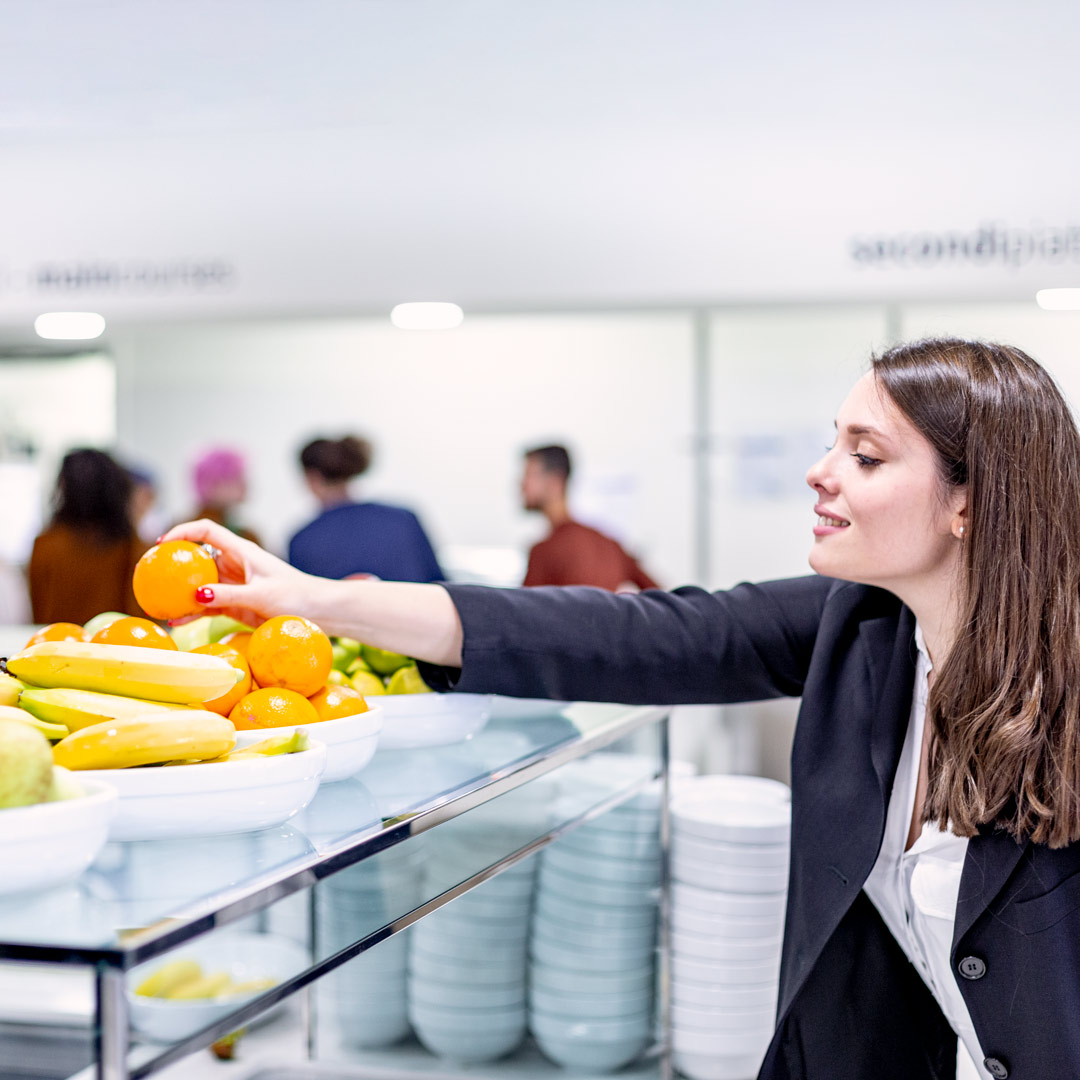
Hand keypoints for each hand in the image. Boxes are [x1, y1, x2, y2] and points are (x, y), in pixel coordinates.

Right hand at [160, 519, 314, 626]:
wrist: (319, 612)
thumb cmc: (297, 596)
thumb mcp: (261, 595)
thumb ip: (229, 595)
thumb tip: (196, 595)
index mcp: (242, 551)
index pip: (207, 531)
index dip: (183, 532)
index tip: (161, 543)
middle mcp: (235, 565)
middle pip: (197, 557)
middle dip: (174, 563)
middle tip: (148, 574)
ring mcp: (234, 585)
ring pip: (199, 584)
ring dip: (180, 591)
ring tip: (155, 601)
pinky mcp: (236, 605)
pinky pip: (208, 605)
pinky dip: (192, 611)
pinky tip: (176, 620)